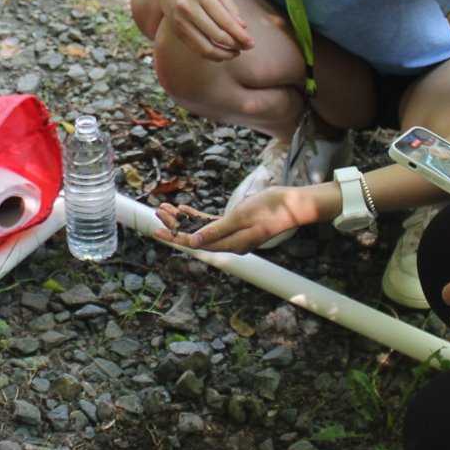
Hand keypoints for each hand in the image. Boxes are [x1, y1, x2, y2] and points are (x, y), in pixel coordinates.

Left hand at [154, 186, 315, 253]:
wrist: (293, 205)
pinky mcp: (235, 225)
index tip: (157, 231)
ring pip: (200, 229)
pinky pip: (211, 223)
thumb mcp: (242, 218)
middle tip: (157, 212)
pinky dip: (197, 216)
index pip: (195, 243)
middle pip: (194, 236)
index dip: (174, 236)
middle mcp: (229, 243)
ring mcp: (232, 235)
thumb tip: (193, 242)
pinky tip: (185, 208)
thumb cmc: (271, 210)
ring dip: (183, 218)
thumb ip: (217, 231)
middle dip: (175, 224)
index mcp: (230, 245)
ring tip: (165, 207)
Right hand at [156, 0, 253, 62]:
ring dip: (224, 54)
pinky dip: (211, 55)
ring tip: (236, 53)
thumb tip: (243, 27)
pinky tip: (222, 53)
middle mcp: (188, 8)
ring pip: (205, 47)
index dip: (240, 35)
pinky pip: (196, 49)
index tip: (251, 43)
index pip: (225, 21)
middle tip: (247, 48)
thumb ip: (230, 6)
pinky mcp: (177, 32)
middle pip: (216, 35)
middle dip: (235, 45)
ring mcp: (180, 21)